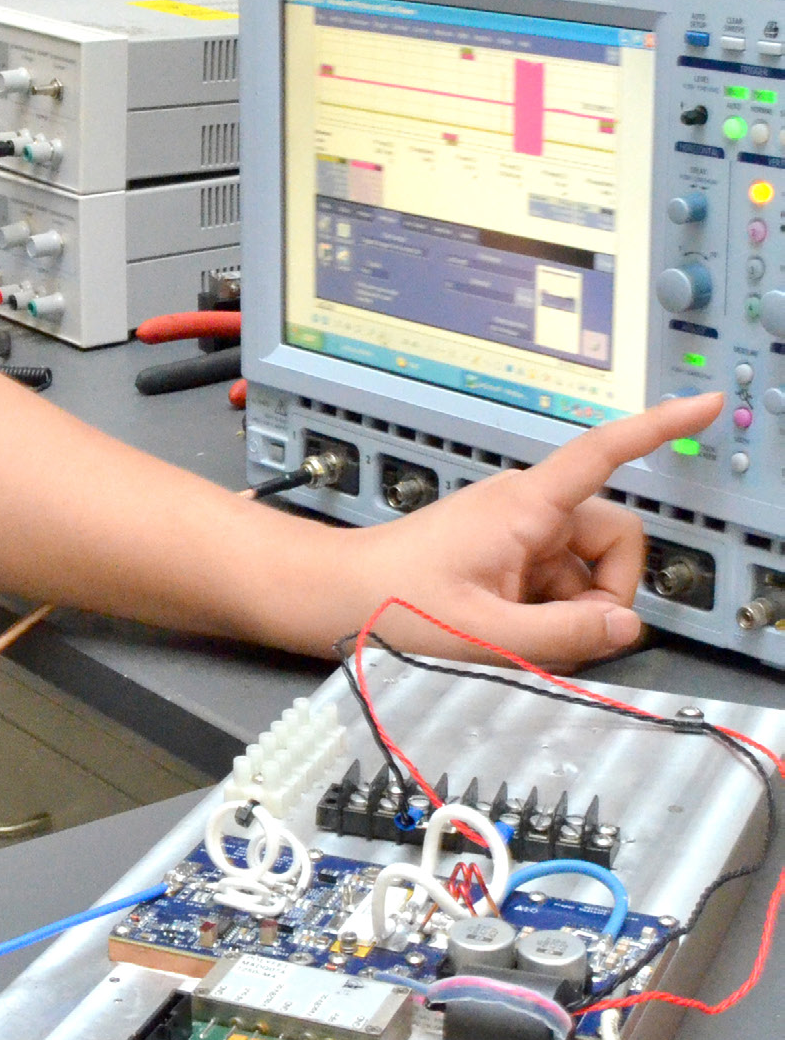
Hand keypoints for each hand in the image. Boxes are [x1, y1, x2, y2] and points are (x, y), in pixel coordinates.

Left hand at [335, 393, 724, 669]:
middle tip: (559, 637)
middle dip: (604, 595)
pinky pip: (556, 586)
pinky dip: (547, 616)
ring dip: (569, 614)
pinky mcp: (505, 556)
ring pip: (586, 574)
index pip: (604, 451)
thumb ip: (564, 637)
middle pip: (614, 540)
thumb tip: (626, 627)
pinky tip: (507, 633)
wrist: (336, 596)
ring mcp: (517, 532)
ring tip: (513, 637)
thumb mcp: (484, 633)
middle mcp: (527, 508)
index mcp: (525, 505)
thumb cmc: (394, 601)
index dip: (659, 426)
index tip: (704, 402)